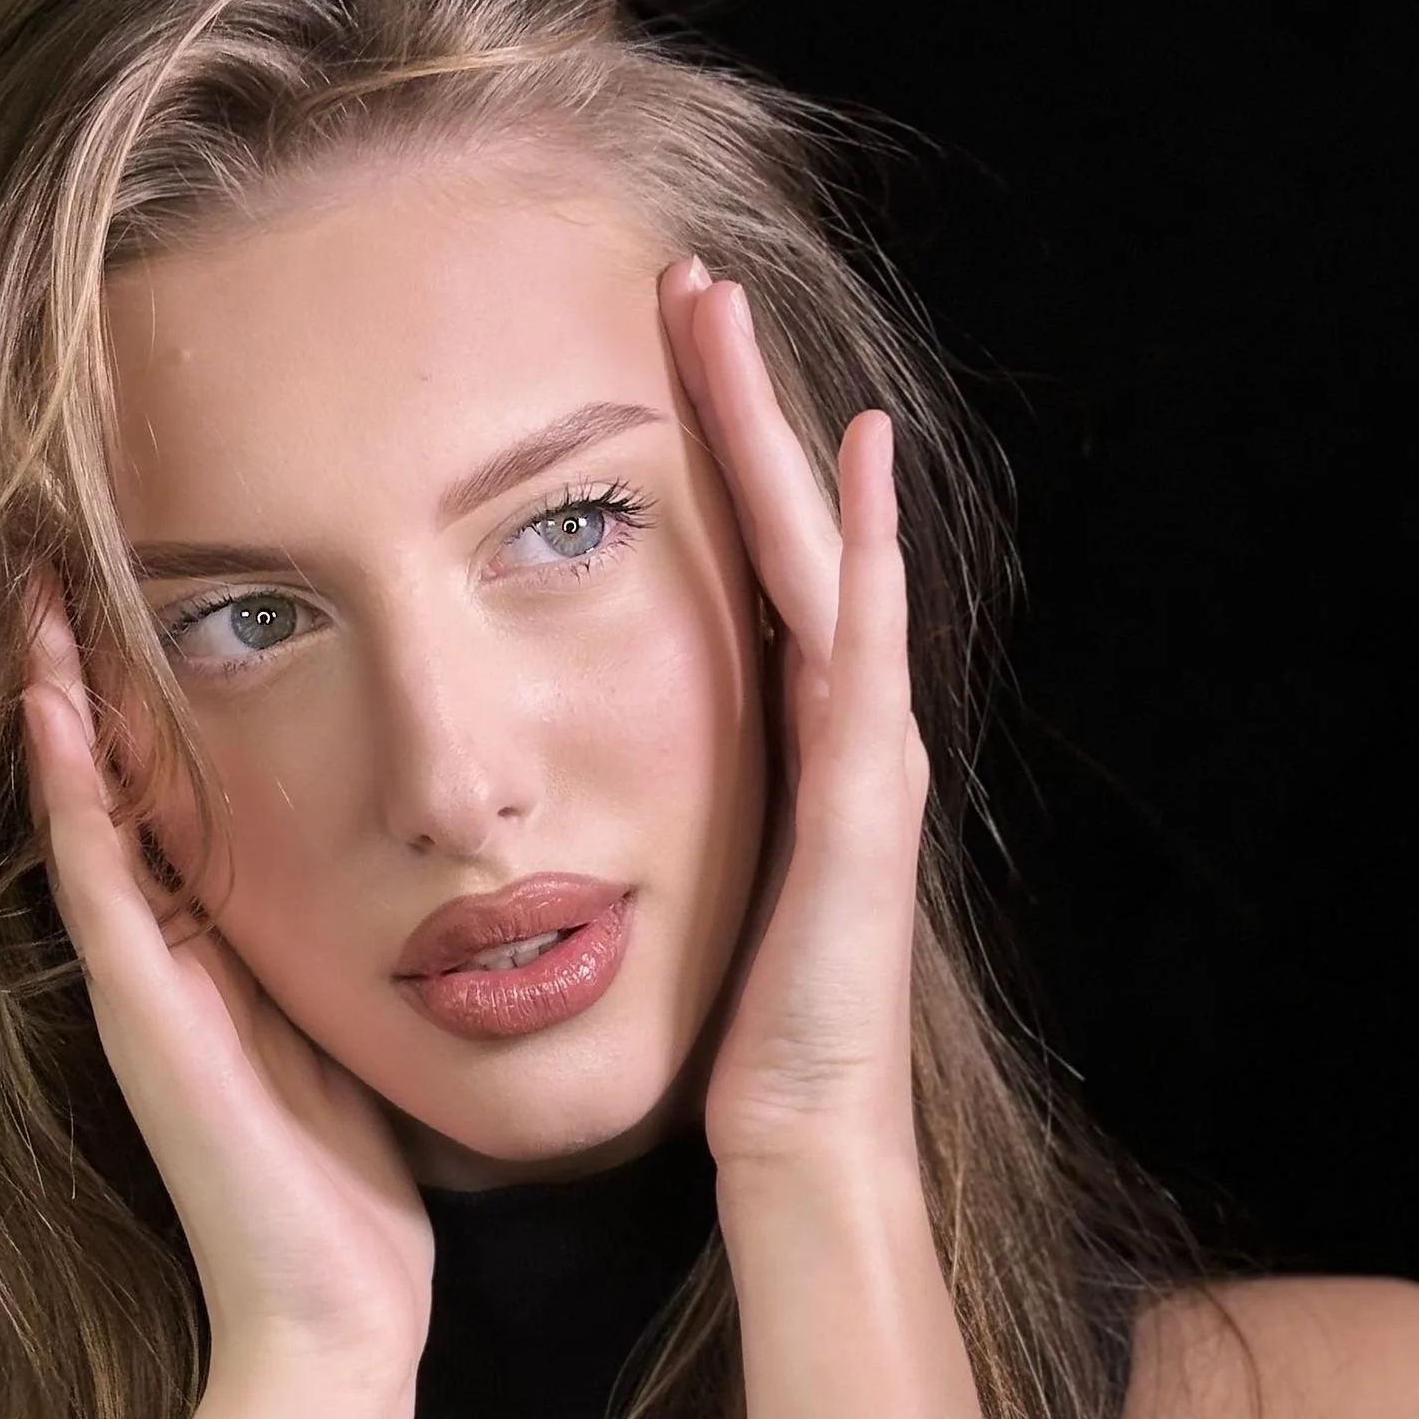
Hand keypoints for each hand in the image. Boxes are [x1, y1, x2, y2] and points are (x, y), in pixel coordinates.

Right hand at [21, 578, 433, 1418]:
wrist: (337, 1318)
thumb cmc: (358, 1195)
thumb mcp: (358, 1043)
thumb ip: (351, 966)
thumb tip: (407, 889)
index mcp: (218, 966)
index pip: (167, 810)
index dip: (147, 712)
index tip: (156, 606)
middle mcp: (161, 966)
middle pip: (105, 795)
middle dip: (85, 684)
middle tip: (65, 566)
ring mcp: (141, 992)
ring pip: (80, 819)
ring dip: (55, 707)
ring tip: (38, 597)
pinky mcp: (142, 1022)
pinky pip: (95, 884)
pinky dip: (70, 794)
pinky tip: (51, 707)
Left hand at [658, 259, 929, 1173]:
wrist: (796, 1135)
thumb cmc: (726, 1029)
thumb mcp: (678, 887)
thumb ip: (646, 807)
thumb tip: (551, 767)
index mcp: (780, 744)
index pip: (741, 569)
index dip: (705, 461)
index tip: (650, 359)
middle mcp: (837, 727)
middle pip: (786, 531)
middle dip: (740, 405)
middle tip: (693, 282)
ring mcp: (863, 753)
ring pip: (825, 555)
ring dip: (783, 434)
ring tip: (738, 319)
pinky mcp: (867, 797)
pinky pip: (866, 646)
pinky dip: (868, 547)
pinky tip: (856, 454)